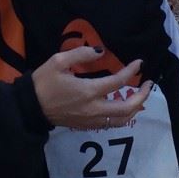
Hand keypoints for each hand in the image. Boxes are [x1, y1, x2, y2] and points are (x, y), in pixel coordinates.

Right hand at [32, 47, 150, 128]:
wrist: (31, 107)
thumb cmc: (43, 82)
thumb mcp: (58, 61)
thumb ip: (81, 54)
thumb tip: (100, 51)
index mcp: (88, 91)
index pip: (118, 82)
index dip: (132, 71)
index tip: (140, 63)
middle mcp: (94, 108)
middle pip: (128, 107)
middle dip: (142, 96)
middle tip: (147, 84)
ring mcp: (91, 120)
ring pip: (122, 120)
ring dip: (135, 108)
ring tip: (139, 97)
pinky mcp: (87, 126)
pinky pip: (112, 123)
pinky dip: (123, 116)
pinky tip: (123, 107)